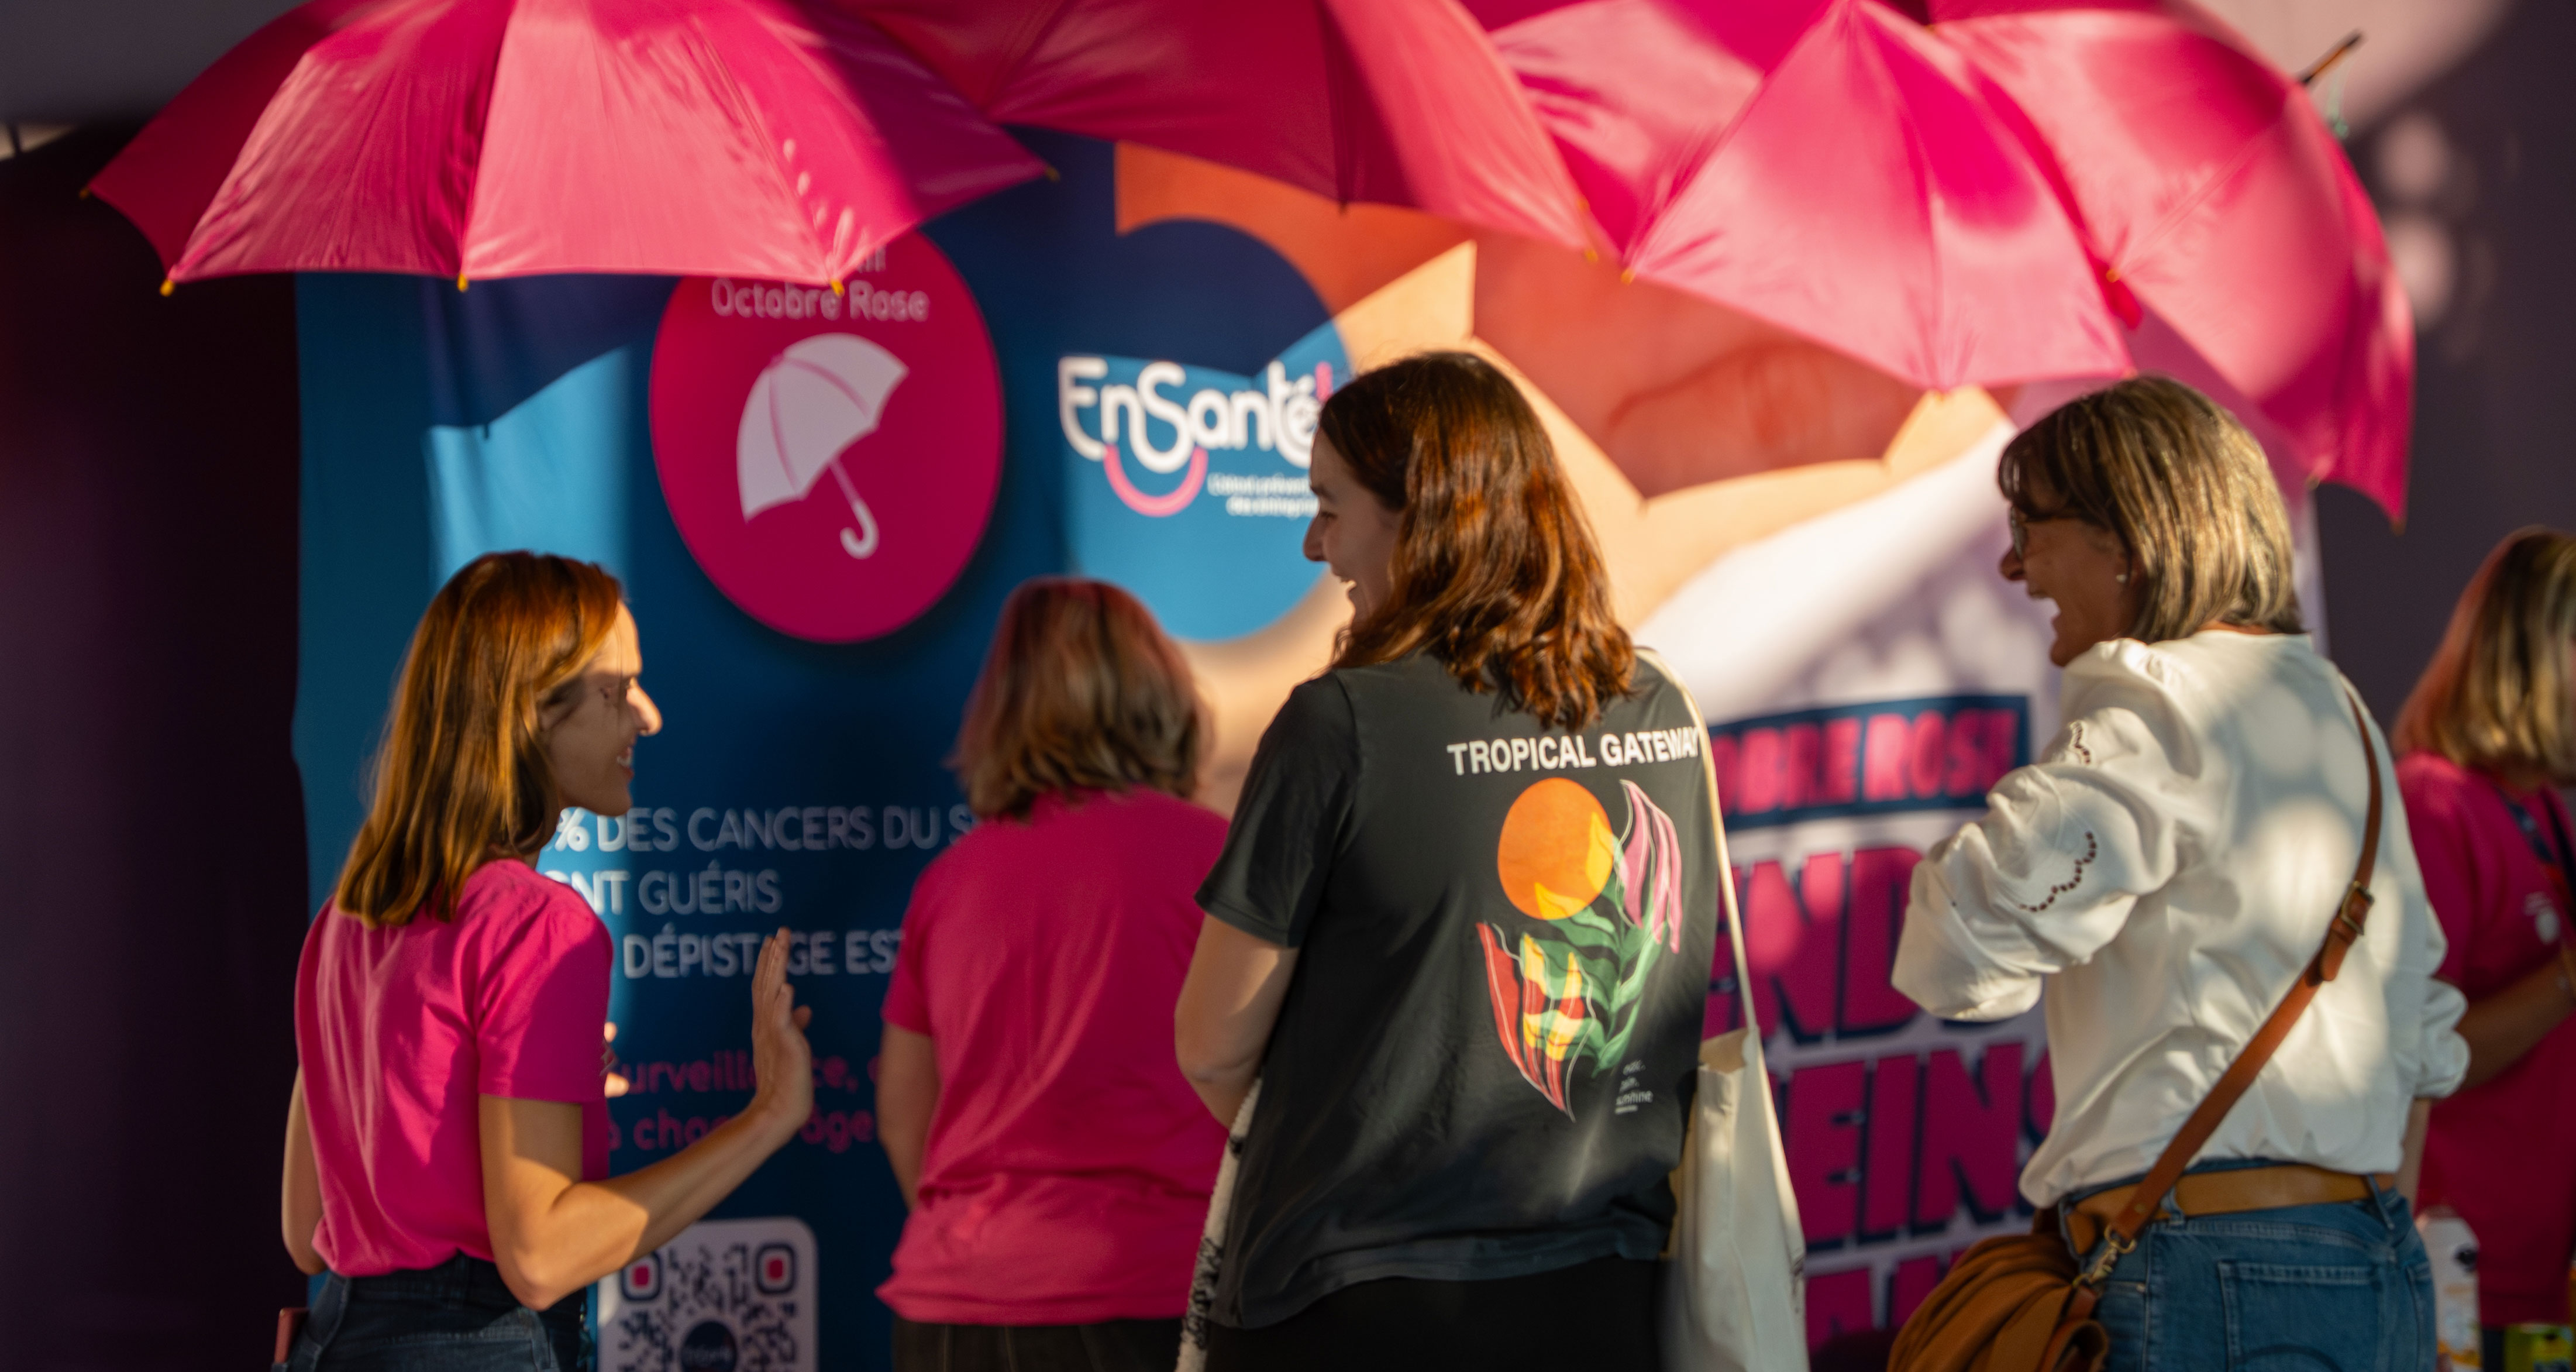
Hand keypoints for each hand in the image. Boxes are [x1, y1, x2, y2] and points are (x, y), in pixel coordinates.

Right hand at [746, 928, 813, 1137]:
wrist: (780, 1110)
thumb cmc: (786, 1080)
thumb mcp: (791, 1046)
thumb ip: (795, 1024)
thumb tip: (804, 1007)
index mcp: (766, 1024)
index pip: (765, 987)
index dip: (769, 963)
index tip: (773, 939)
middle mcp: (765, 1026)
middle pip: (766, 985)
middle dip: (773, 957)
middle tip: (779, 932)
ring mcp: (773, 1036)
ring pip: (772, 997)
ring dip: (776, 971)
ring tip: (780, 948)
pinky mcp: (784, 1049)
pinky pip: (782, 1024)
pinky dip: (783, 1005)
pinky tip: (787, 988)